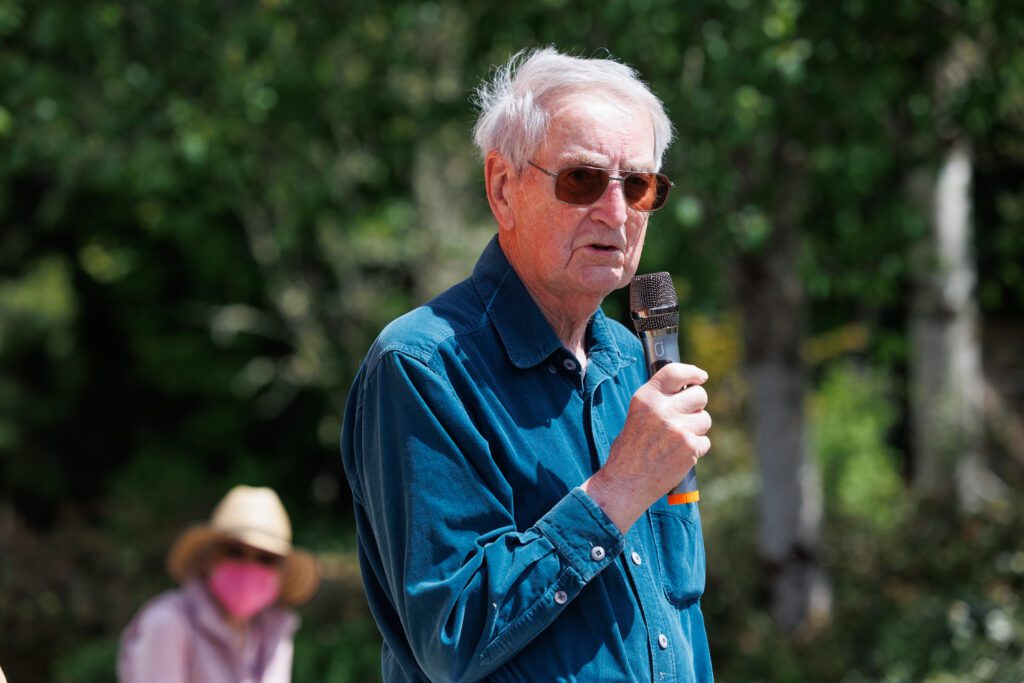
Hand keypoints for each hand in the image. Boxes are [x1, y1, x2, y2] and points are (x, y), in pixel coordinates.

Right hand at [582, 363, 711, 532]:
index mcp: (646, 398)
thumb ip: (659, 401)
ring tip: (676, 441)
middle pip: (699, 395)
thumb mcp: (637, 415)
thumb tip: (685, 390)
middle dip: (696, 406)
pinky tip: (678, 455)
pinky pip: (705, 441)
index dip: (692, 373)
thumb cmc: (629, 451)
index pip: (675, 372)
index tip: (701, 377)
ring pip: (705, 419)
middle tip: (686, 418)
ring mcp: (677, 428)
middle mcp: (662, 409)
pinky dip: (695, 449)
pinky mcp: (689, 447)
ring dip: (696, 429)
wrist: (625, 482)